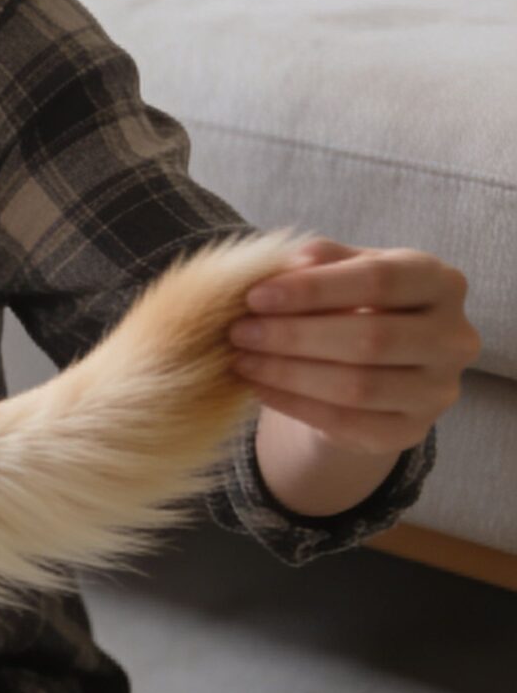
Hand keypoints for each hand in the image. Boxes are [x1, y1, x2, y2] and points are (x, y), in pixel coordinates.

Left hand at [231, 239, 480, 511]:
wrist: (370, 367)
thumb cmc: (352, 304)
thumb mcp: (340, 272)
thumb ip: (320, 261)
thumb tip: (290, 261)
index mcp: (440, 282)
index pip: (379, 280)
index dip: (313, 289)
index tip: (255, 296)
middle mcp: (453, 337)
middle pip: (370, 338)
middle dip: (294, 335)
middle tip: (239, 332)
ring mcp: (438, 390)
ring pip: (357, 386)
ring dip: (288, 373)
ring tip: (241, 359)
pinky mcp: (410, 431)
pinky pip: (346, 422)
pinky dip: (293, 403)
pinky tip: (258, 387)